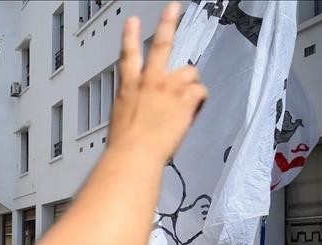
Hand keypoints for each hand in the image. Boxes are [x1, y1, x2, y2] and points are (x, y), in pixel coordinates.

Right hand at [108, 2, 205, 160]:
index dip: (129, 36)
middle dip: (167, 25)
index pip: (128, 55)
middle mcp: (149, 82)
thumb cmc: (125, 145)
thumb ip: (133, 107)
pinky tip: (192, 111)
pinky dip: (198, 101)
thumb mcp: (121, 120)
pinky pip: (200, 91)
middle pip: (160, 46)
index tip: (131, 22)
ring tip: (185, 98)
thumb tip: (139, 111)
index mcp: (129, 87)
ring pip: (189, 71)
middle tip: (172, 8)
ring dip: (190, 82)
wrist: (134, 154)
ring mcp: (169, 89)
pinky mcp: (185, 100)